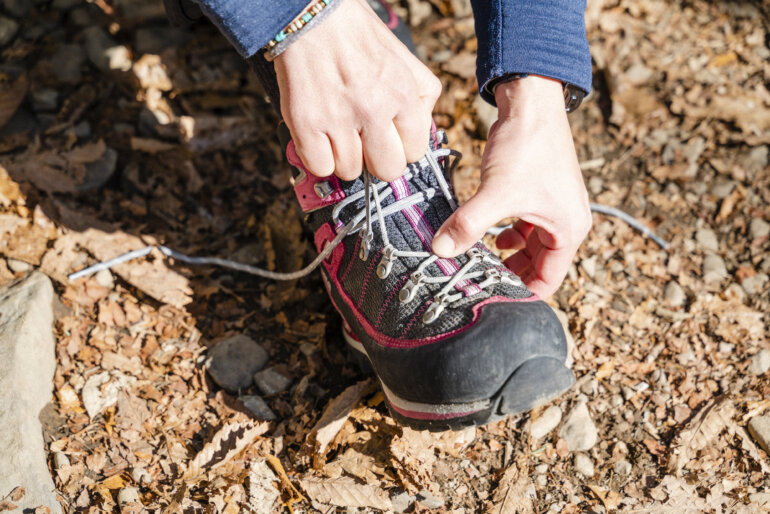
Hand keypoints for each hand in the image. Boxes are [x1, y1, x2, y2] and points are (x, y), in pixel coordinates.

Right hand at [273, 0, 440, 180]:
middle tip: (366, 142)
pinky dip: (318, 158)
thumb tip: (423, 131)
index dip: (401, 147)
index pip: (415, 152)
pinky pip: (319, 167)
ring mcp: (338, 119)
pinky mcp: (306, 124)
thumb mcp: (403, 58)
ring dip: (345, 157)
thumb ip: (421, 95)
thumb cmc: (356, 35)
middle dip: (377, 160)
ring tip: (339, 132)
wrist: (309, 15)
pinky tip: (320, 138)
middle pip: (387, 170)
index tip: (389, 138)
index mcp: (402, 93)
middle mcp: (373, 109)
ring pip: (351, 171)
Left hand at [432, 76, 590, 298]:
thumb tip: (440, 250)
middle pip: (539, 266)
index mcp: (569, 230)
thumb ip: (468, 225)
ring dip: (506, 255)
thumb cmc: (527, 146)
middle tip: (477, 283)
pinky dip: (507, 234)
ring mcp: (553, 207)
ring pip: (530, 247)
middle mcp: (567, 222)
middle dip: (509, 275)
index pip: (547, 281)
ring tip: (477, 260)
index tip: (491, 301)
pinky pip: (524, 226)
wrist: (531, 101)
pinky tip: (486, 234)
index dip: (521, 295)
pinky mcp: (538, 193)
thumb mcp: (496, 192)